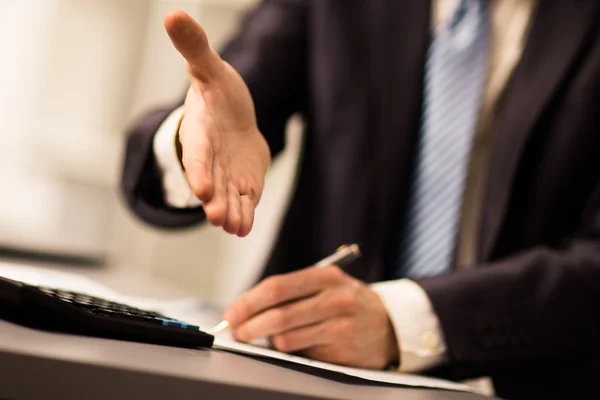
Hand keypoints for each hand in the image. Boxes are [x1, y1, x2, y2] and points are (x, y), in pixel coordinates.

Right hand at [164, 11, 270, 236]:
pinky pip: (244, 202)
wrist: (233, 117)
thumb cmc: (219, 93)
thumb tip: (172, 15)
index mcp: (200, 134)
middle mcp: (210, 161)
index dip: (200, 170)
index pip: (198, 155)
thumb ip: (194, 49)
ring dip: (231, 213)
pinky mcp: (243, 186)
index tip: (202, 187)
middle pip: (212, 184)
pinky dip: (245, 215)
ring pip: (228, 199)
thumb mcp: (210, 69)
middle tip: (218, 216)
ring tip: (235, 227)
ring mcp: (226, 177)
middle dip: (215, 201)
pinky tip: (244, 227)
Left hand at [223, 266, 399, 368]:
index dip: (249, 302)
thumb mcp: (325, 285)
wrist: (389, 323)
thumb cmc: (346, 301)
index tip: (231, 313)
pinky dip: (292, 352)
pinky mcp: (344, 350)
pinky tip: (296, 346)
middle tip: (237, 333)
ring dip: (269, 342)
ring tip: (269, 338)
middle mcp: (335, 298)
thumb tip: (247, 311)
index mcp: (325, 276)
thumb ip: (291, 293)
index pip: (277, 287)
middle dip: (250, 326)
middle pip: (279, 315)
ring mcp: (341, 325)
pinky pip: (304, 355)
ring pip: (288, 339)